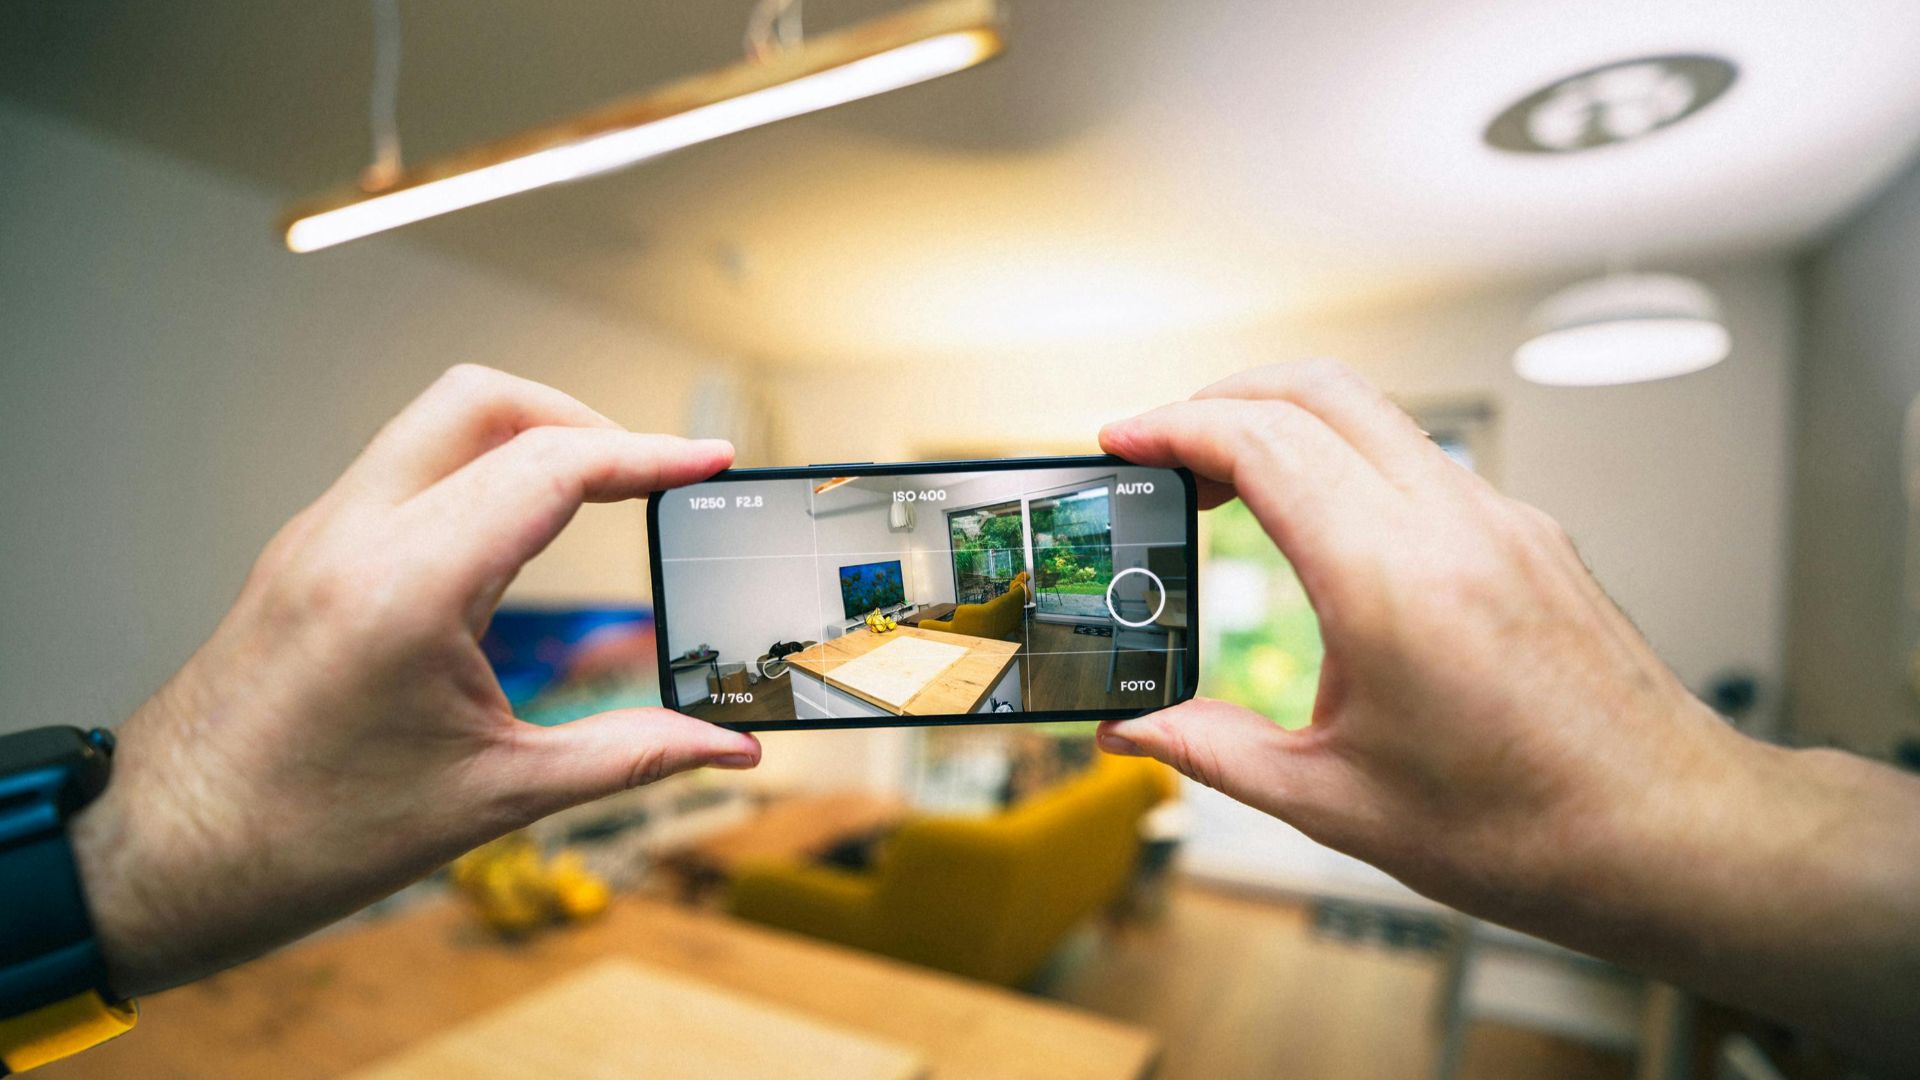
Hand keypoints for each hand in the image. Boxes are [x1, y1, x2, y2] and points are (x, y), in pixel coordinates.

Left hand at [70, 365, 761, 996]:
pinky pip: (402, 471)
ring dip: (523, 439)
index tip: (710, 461)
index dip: (647, 455)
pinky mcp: (303, 553)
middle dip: (581, 419)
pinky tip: (514, 540)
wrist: (160, 859)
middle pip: (483, 399)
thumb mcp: (494, 798)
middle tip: (647, 475)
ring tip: (594, 499)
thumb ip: (630, 756)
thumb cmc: (305, 838)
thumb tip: (730, 747)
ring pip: (436, 423)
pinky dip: (474, 476)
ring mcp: (318, 536)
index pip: (548, 467)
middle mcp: (352, 535)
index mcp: (405, 587)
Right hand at [1095, 361, 1919, 1063]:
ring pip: (1374, 414)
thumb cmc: (1523, 827)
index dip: (1174, 427)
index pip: (1262, 444)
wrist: (1668, 833)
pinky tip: (1326, 529)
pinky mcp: (1530, 536)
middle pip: (1315, 389)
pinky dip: (1350, 461)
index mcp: (1390, 579)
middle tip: (1163, 446)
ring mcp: (1500, 520)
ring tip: (1231, 484)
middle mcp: (1451, 525)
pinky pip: (1421, 460)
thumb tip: (1135, 734)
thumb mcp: (1334, 800)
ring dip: (1289, 423)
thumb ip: (1215, 750)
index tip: (1123, 439)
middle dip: (1221, 397)